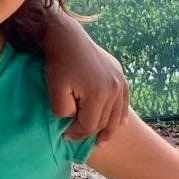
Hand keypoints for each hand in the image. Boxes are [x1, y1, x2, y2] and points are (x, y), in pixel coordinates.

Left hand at [44, 21, 130, 141]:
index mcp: (98, 94)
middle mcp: (114, 89)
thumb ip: (63, 111)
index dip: (76, 134)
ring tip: (101, 140)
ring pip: (117, 114)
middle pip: (104, 121)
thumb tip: (73, 119)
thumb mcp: (55, 91)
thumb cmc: (59, 64)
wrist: (69, 38)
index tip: (64, 135)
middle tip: (77, 137)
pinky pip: (124, 101)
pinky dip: (121, 114)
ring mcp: (120, 82)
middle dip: (90, 132)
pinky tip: (120, 123)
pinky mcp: (120, 75)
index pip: (89, 125)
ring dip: (110, 129)